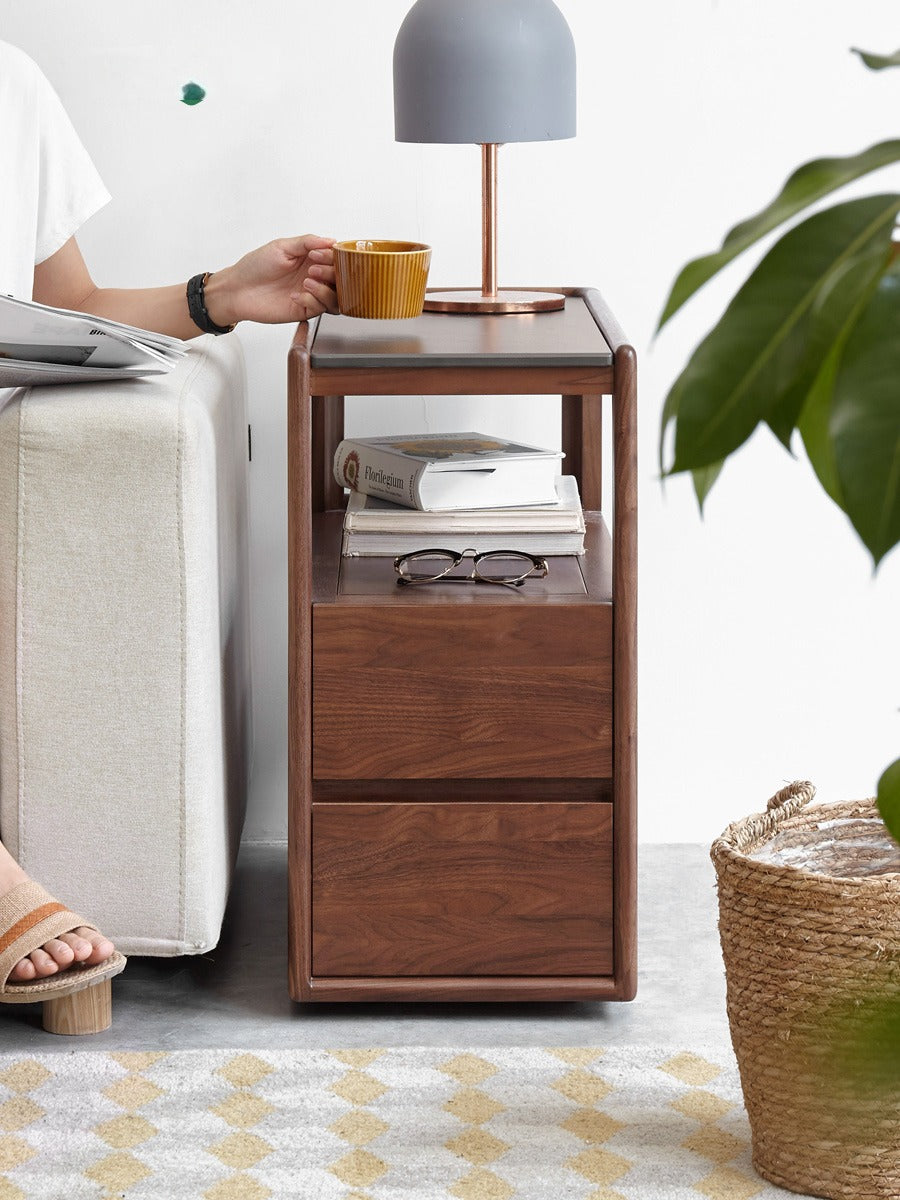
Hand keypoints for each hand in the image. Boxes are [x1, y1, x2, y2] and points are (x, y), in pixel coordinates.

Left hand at [205, 235, 338, 325]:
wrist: (238, 290)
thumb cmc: (255, 267)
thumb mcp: (282, 246)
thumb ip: (308, 242)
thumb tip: (332, 241)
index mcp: (311, 259)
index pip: (336, 259)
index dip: (334, 257)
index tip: (320, 254)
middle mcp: (314, 277)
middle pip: (341, 279)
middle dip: (331, 273)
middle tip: (312, 270)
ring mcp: (310, 295)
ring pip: (336, 297)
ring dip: (325, 289)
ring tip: (306, 282)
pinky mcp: (304, 310)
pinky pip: (320, 309)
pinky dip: (312, 301)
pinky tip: (295, 296)